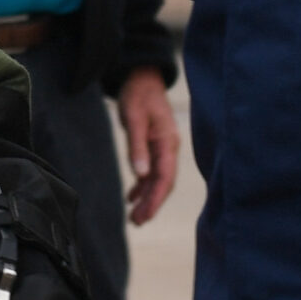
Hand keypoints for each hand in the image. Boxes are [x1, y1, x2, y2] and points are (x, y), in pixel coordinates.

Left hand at [117, 68, 179, 225]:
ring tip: (135, 216)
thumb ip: (137, 147)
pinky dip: (143, 185)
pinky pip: (151, 170)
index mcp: (167, 142)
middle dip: (152, 203)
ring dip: (147, 197)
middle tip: (137, 222)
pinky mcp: (155, 145)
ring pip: (157, 179)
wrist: (142, 77)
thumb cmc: (138, 95)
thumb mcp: (134, 119)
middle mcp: (168, 148)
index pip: (165, 177)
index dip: (156, 199)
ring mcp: (163, 147)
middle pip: (163, 182)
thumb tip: (141, 175)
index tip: (146, 215)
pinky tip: (132, 197)